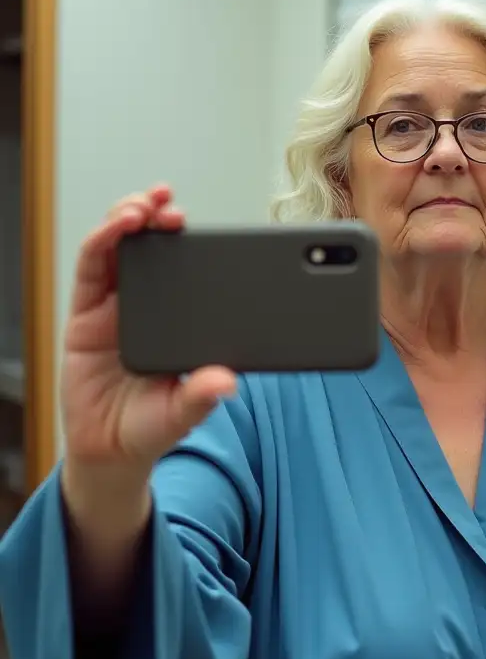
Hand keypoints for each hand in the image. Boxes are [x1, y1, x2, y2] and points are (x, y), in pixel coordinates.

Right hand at [61, 185, 236, 473]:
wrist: (109, 452)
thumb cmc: (150, 427)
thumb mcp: (183, 413)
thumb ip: (202, 396)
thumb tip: (227, 382)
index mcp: (177, 321)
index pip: (187, 269)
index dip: (194, 242)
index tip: (211, 228)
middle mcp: (147, 306)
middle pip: (152, 246)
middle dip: (159, 217)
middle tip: (170, 206)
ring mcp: (113, 307)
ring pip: (119, 247)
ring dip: (128, 218)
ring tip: (143, 207)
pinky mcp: (84, 314)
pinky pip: (90, 269)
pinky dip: (100, 243)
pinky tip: (113, 230)